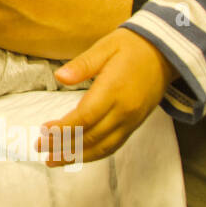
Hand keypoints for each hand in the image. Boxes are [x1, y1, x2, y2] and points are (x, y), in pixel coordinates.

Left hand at [39, 29, 176, 164]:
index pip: (84, 118)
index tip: (43, 131)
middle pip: (91, 137)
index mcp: (114, 90)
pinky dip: (94, 153)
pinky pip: (114, 145)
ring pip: (103, 146)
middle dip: (63, 146)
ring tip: (53, 160)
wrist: (165, 53)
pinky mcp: (135, 124)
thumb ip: (82, 64)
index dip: (62, 128)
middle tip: (40, 148)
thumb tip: (59, 76)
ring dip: (77, 156)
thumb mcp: (105, 47)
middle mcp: (124, 111)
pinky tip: (78, 155)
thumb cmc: (131, 47)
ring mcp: (131, 120)